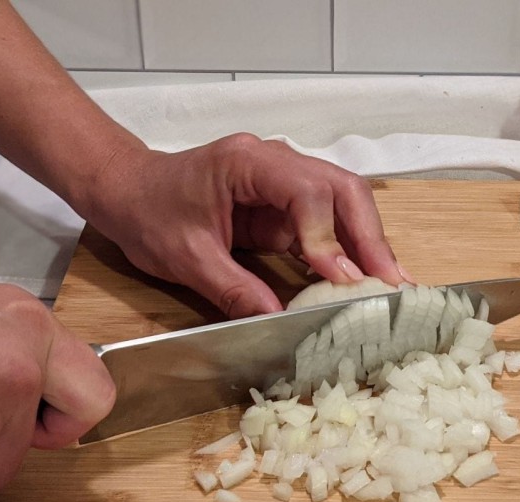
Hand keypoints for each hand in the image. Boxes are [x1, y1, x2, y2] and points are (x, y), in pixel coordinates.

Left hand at [79, 133, 409, 317]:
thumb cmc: (147, 211)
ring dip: (368, 243)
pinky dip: (348, 250)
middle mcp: (276, 162)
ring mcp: (284, 182)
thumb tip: (278, 321)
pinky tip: (364, 279)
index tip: (342, 278)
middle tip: (391, 282)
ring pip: (344, 203)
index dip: (328, 235)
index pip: (307, 191)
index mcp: (248, 162)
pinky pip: (328, 223)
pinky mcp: (285, 206)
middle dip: (369, 236)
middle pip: (342, 189)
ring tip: (390, 284)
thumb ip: (233, 288)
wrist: (127, 190)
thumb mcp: (185, 257)